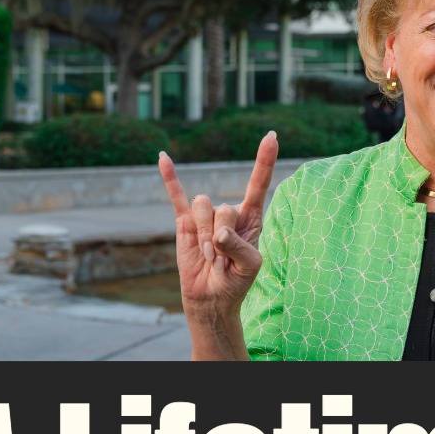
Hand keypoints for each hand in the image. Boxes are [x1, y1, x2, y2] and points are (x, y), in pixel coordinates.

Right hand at [158, 131, 278, 316]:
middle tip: (223, 261)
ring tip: (210, 257)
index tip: (271, 136)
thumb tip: (218, 232)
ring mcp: (206, 215)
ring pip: (203, 206)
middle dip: (222, 237)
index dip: (264, 160)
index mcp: (251, 217)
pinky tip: (163, 157)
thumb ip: (239, 246)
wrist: (212, 297)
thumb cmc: (237, 280)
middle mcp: (229, 211)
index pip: (258, 183)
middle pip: (224, 207)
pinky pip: (177, 195)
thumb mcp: (250, 266)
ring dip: (205, 237)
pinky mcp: (185, 222)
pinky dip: (170, 177)